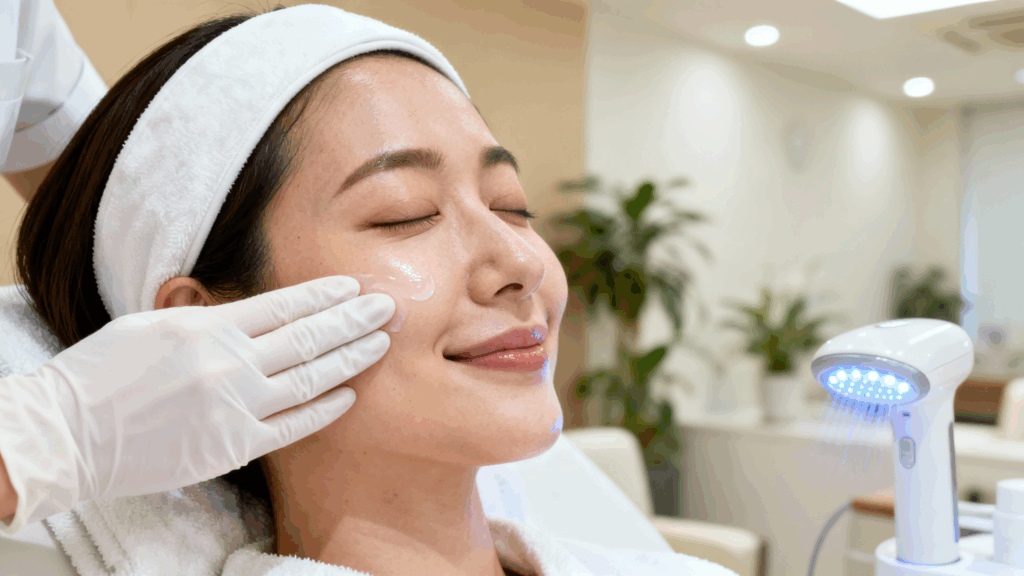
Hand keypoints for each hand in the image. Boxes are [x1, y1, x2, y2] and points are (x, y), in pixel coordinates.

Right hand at [0, 275, 393, 532]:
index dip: (325, 295)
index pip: (284, 305)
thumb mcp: (154, 324)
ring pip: (309, 378)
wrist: (66, 435)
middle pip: (309, 336)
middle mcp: (228, 363)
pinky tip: (349, 394)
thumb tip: (255, 312)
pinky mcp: (232, 446)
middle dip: (353, 319)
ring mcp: (233, 406)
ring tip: (380, 343)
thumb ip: (211, 318)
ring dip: (350, 358)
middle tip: (389, 307)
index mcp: (206, 325)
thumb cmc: (102, 374)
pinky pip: (292, 425)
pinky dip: (324, 407)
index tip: (354, 287)